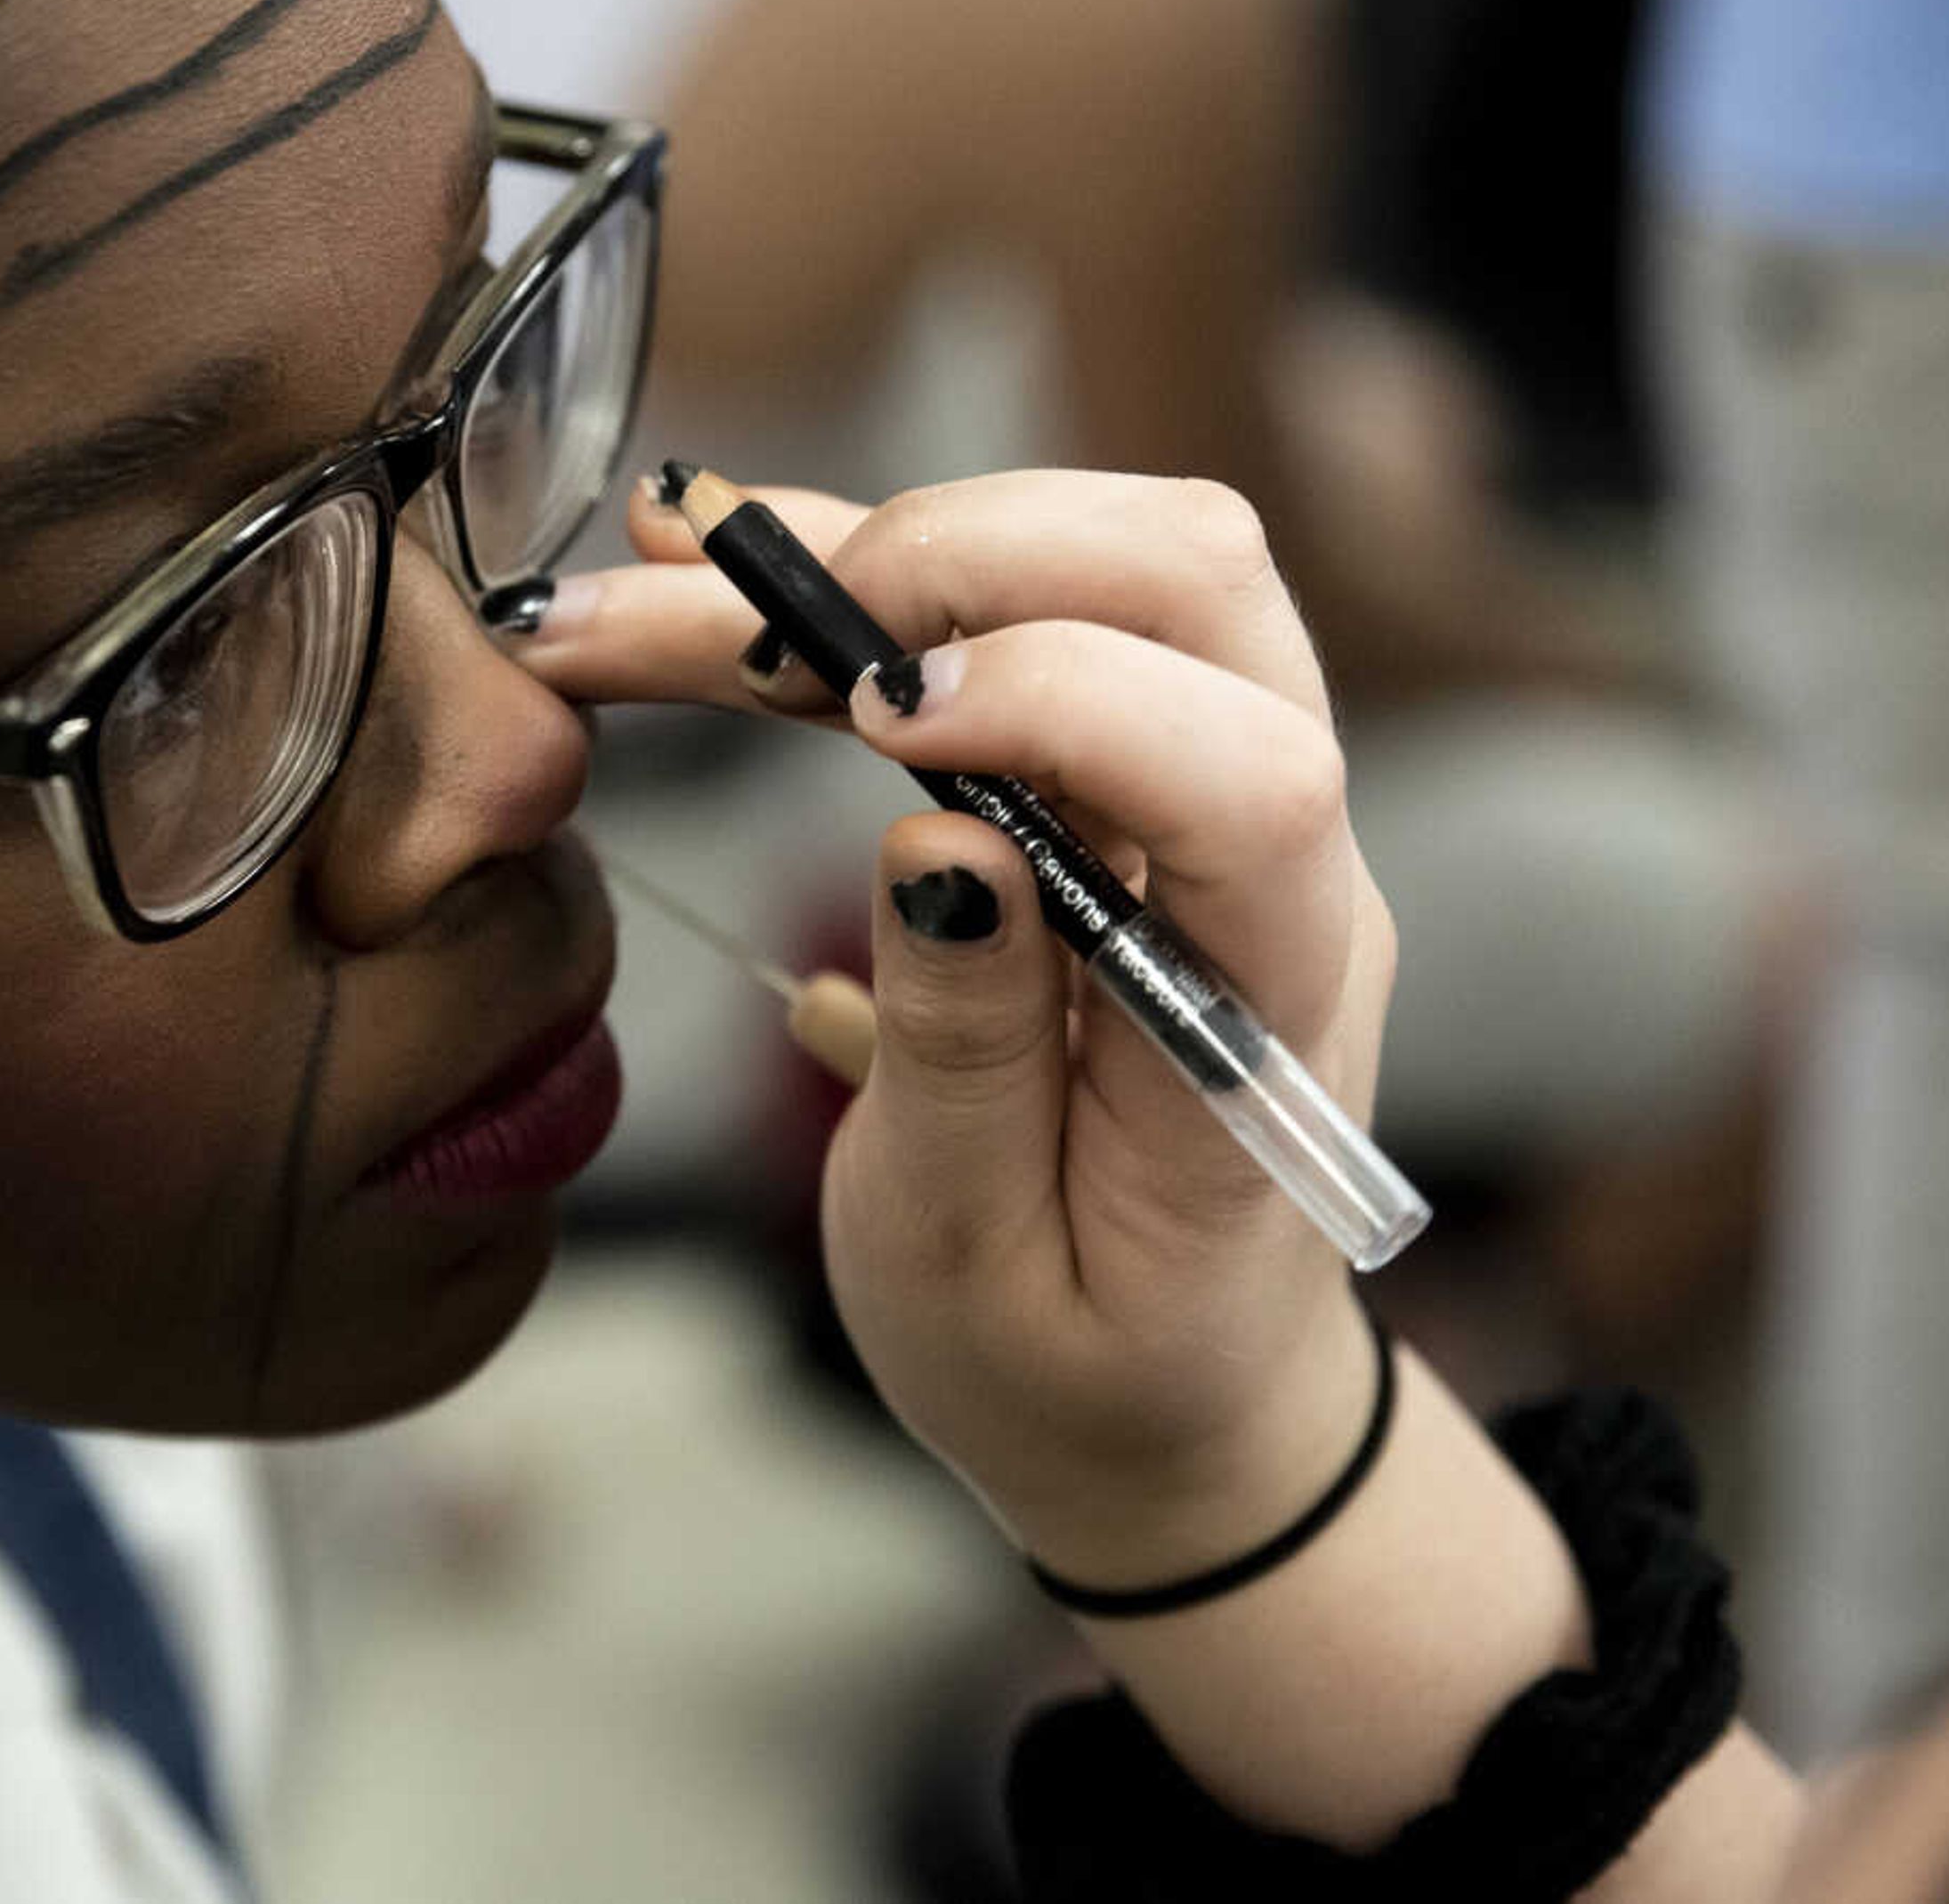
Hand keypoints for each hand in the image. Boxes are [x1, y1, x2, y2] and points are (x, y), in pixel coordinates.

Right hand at [524, 470, 1393, 1583]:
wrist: (1180, 1405)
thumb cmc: (1077, 1359)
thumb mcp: (974, 1270)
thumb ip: (964, 1062)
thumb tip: (935, 840)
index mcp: (1266, 1016)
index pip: (1254, 781)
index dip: (1065, 697)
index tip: (866, 724)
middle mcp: (1283, 865)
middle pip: (1200, 580)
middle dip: (958, 549)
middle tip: (742, 620)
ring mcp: (1219, 799)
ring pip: (1111, 558)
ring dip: (890, 542)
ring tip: (664, 583)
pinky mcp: (1136, 775)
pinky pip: (1035, 614)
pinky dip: (871, 577)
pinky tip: (711, 573)